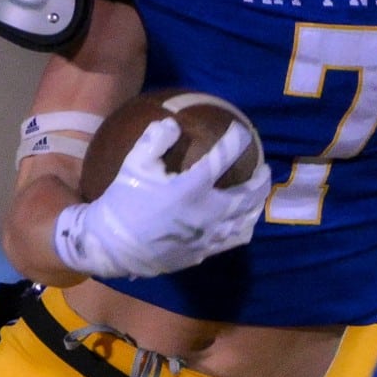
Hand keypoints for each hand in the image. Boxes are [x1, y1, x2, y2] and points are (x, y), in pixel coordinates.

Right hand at [52, 120, 266, 278]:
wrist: (112, 247)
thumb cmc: (122, 203)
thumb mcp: (133, 166)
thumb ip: (154, 141)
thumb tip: (172, 123)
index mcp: (191, 189)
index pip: (222, 158)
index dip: (235, 141)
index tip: (242, 131)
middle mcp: (207, 214)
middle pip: (248, 195)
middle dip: (261, 180)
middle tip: (264, 169)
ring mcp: (208, 236)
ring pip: (246, 220)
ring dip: (257, 205)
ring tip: (258, 195)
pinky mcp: (203, 253)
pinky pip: (233, 239)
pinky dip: (243, 226)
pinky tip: (242, 221)